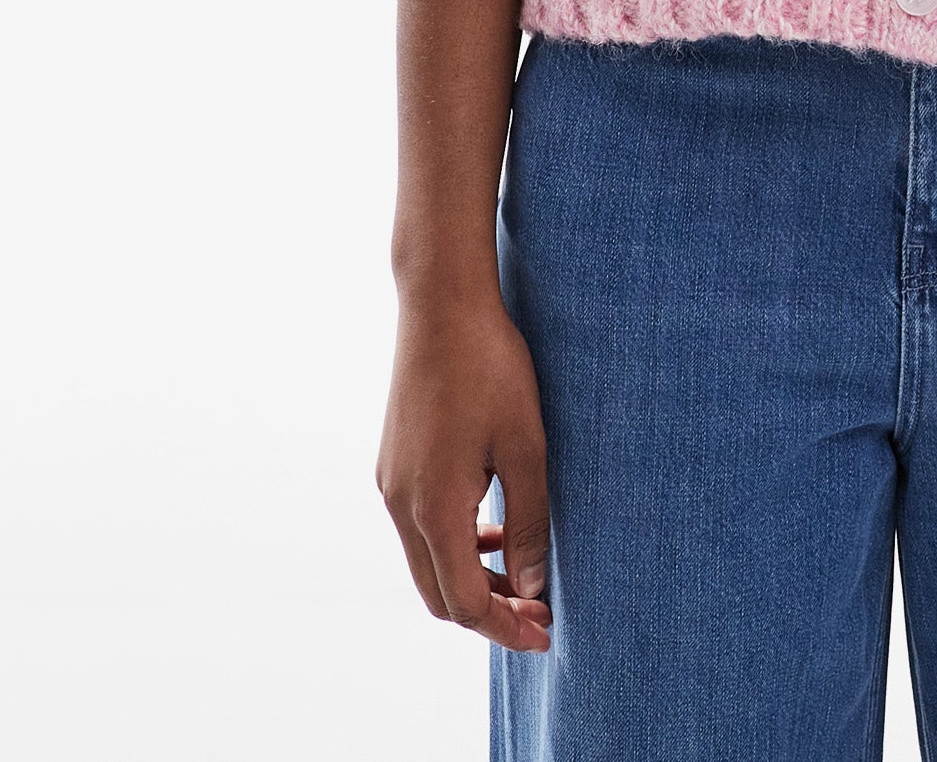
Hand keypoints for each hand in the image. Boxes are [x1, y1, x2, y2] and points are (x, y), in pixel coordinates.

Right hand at [377, 288, 553, 653]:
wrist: (440, 303)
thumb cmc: (491, 367)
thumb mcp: (526, 445)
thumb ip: (529, 523)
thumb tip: (532, 589)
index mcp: (434, 507)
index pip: (464, 602)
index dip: (505, 628)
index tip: (546, 632)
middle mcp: (401, 504)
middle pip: (438, 594)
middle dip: (488, 614)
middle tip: (538, 613)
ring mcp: (390, 484)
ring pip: (426, 563)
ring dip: (471, 580)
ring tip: (521, 575)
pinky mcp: (392, 464)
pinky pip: (419, 529)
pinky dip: (454, 545)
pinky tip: (493, 525)